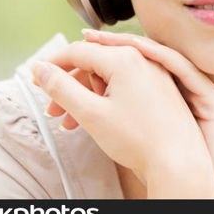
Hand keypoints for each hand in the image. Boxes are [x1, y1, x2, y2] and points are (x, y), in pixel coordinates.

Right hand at [31, 38, 213, 197]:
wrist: (177, 163)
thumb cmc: (140, 140)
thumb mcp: (90, 113)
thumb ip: (61, 88)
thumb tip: (40, 69)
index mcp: (125, 59)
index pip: (77, 51)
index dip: (52, 65)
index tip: (36, 79)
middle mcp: (142, 60)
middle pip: (92, 63)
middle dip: (68, 85)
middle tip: (51, 107)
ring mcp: (153, 74)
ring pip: (107, 76)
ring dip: (84, 95)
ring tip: (68, 121)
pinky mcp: (159, 89)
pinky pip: (124, 85)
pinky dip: (105, 98)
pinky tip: (93, 119)